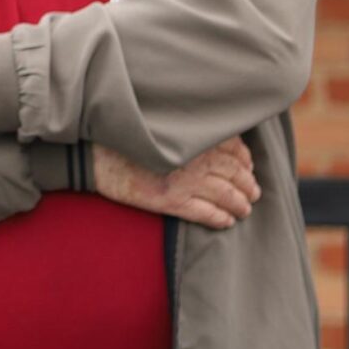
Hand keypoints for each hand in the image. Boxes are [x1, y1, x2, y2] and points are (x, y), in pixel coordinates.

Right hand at [90, 138, 259, 228]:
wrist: (94, 153)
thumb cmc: (126, 136)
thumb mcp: (161, 125)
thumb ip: (188, 131)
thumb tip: (212, 138)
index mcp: (194, 136)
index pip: (234, 149)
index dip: (245, 161)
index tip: (249, 167)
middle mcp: (195, 157)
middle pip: (235, 174)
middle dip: (248, 186)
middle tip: (253, 194)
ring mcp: (185, 180)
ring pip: (226, 195)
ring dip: (240, 205)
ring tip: (244, 210)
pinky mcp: (171, 201)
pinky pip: (206, 213)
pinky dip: (220, 219)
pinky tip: (225, 222)